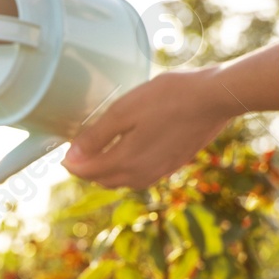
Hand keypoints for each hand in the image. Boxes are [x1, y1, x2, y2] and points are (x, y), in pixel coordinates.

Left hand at [61, 42, 278, 188]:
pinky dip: (126, 167)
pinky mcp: (171, 166)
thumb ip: (96, 136)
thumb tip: (72, 157)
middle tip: (79, 148)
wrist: (215, 99)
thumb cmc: (169, 98)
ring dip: (106, 169)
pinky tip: (128, 150)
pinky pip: (139, 175)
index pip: (86, 172)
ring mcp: (158, 173)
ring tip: (100, 148)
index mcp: (125, 162)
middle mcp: (140, 175)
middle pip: (102, 180)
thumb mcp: (124, 110)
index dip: (71, 162)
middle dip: (86, 168)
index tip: (63, 149)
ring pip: (121, 180)